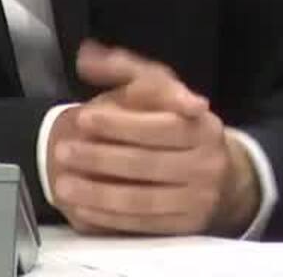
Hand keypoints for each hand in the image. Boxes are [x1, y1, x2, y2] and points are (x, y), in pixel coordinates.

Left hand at [45, 41, 259, 236]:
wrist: (219, 172)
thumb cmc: (179, 124)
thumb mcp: (161, 89)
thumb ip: (125, 69)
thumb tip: (88, 56)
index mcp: (202, 126)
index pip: (161, 126)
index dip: (121, 124)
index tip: (85, 118)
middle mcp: (206, 163)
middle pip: (148, 163)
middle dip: (100, 158)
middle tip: (63, 151)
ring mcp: (199, 199)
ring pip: (143, 199)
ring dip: (98, 193)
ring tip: (64, 185)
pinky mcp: (186, 227)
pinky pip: (143, 225)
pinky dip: (110, 218)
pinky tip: (83, 208)